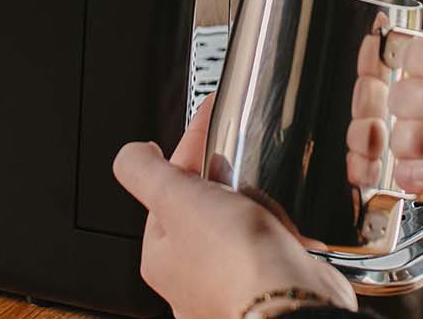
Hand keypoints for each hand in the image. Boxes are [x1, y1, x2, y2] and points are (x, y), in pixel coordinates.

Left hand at [114, 97, 356, 318]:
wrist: (290, 302)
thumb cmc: (234, 263)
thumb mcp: (174, 198)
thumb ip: (143, 169)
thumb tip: (132, 153)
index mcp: (161, 254)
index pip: (169, 187)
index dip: (190, 150)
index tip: (208, 122)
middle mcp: (190, 275)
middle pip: (209, 205)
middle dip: (231, 188)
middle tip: (239, 184)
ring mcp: (229, 282)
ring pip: (246, 224)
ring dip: (261, 213)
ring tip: (266, 219)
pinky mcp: (266, 285)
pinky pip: (276, 246)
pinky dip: (284, 237)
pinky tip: (287, 237)